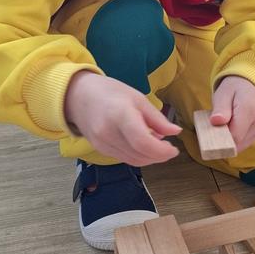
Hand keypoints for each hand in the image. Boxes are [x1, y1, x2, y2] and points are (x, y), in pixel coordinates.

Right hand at [64, 72, 180, 165]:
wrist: (78, 96)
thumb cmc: (110, 92)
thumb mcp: (138, 98)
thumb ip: (157, 118)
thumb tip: (175, 132)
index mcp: (120, 115)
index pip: (143, 142)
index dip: (162, 151)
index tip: (173, 149)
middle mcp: (109, 133)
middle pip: (140, 155)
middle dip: (159, 156)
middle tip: (169, 148)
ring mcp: (102, 144)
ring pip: (133, 161)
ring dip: (150, 158)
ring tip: (157, 145)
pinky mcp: (100, 150)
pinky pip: (125, 158)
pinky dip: (138, 155)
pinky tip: (143, 145)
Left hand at [210, 76, 254, 155]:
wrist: (249, 86)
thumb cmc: (233, 89)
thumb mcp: (223, 93)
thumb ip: (220, 108)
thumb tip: (216, 121)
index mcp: (249, 109)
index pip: (234, 135)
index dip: (219, 138)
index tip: (209, 132)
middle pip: (237, 142)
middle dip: (222, 140)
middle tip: (214, 128)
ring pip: (240, 145)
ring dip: (228, 140)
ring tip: (223, 126)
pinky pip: (243, 143)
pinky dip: (234, 140)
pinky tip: (230, 129)